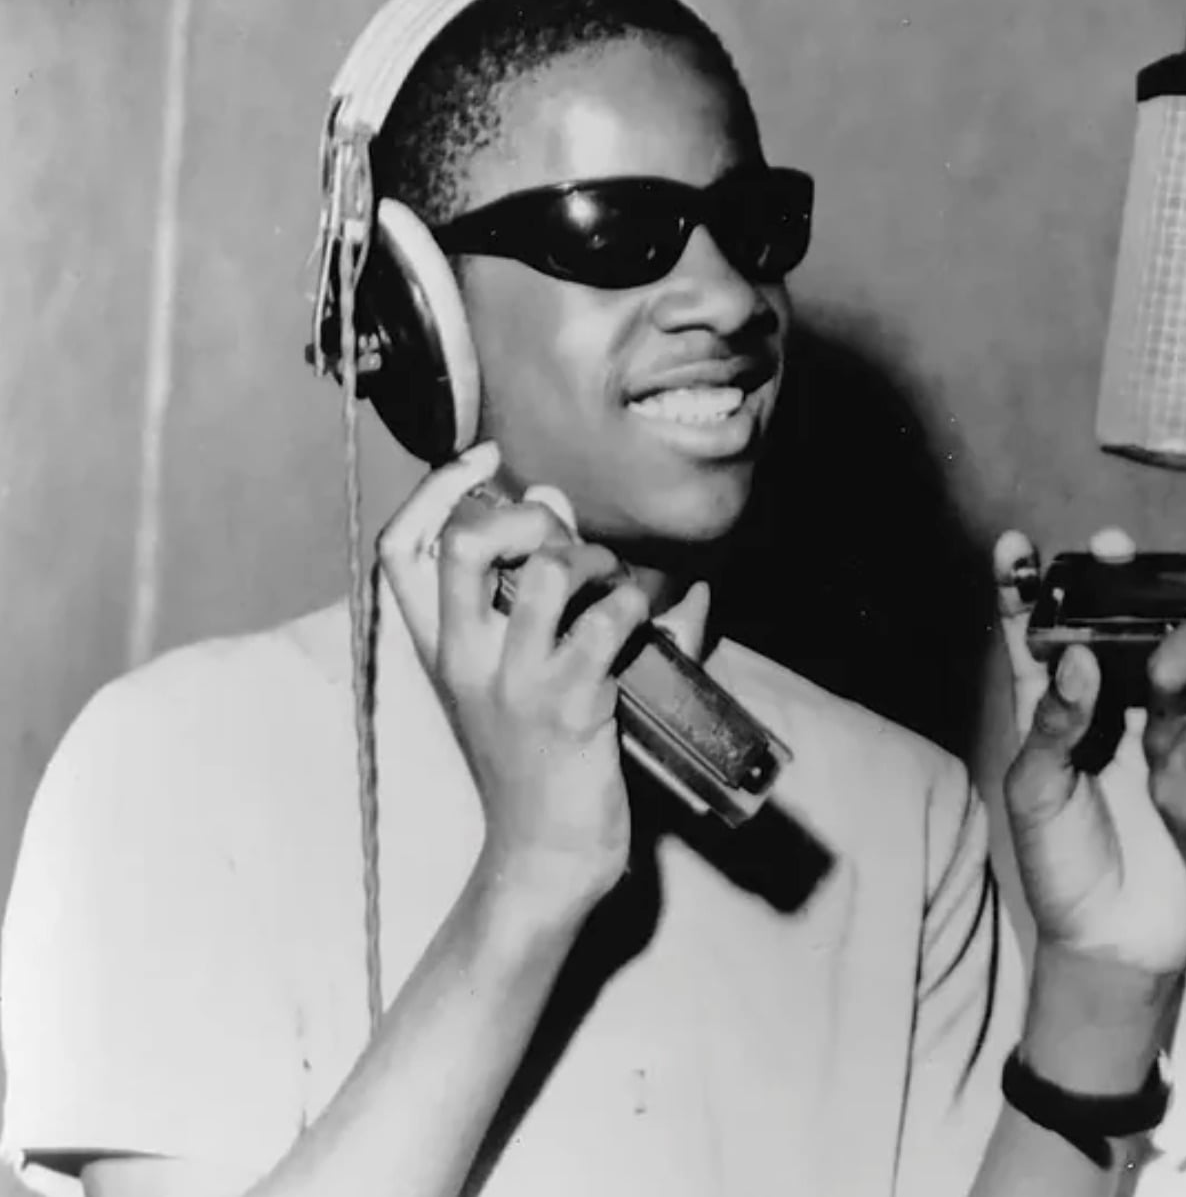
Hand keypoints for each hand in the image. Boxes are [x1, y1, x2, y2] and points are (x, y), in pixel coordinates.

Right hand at [379, 445, 706, 910]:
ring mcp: (518, 682)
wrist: (545, 855)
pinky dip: (641, 604)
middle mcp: (467, 661)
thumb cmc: (538, 760)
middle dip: (525, 517)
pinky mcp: (574, 704)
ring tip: (614, 583)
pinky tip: (654, 621)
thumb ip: (530, 591)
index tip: (483, 459)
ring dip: (597, 558)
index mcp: (441, 651)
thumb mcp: (514, 675)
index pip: (401, 552)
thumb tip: (555, 502)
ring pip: (550, 571)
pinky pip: (610, 620)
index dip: (436, 491)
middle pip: (465, 546)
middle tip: (565, 539)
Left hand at [995, 529, 1185, 979]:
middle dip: (1121, 583)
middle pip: (1114, 630)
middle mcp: (1106, 710)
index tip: (1015, 543)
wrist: (1121, 944)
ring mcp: (1157, 731)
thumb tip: (1075, 659)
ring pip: (1172, 656)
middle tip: (1125, 544)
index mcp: (1053, 715)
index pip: (1030, 640)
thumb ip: (1050, 729)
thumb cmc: (1062, 872)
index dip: (1021, 591)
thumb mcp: (1038, 800)